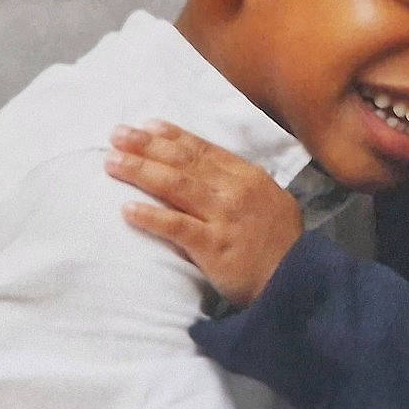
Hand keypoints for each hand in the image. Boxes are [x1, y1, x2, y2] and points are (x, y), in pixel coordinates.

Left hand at [105, 122, 303, 305]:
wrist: (296, 282)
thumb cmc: (280, 244)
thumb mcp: (269, 200)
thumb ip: (240, 184)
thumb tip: (206, 170)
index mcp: (248, 176)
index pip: (203, 149)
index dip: (171, 136)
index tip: (146, 126)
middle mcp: (236, 191)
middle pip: (184, 162)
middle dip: (147, 146)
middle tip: (117, 135)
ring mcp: (225, 218)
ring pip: (175, 186)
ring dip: (140, 171)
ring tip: (112, 163)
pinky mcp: (214, 247)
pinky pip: (176, 227)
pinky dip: (150, 217)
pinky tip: (127, 210)